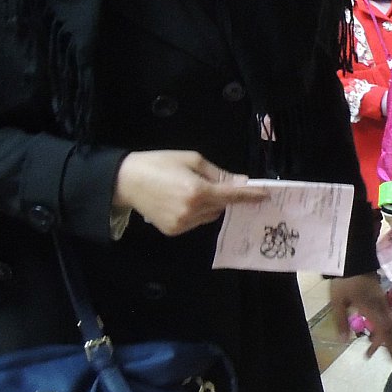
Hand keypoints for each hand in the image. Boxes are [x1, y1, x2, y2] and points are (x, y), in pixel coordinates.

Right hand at [113, 150, 265, 236]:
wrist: (126, 181)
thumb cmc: (159, 163)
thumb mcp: (191, 159)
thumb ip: (218, 173)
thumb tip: (242, 182)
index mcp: (197, 190)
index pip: (232, 195)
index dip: (250, 195)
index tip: (266, 195)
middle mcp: (192, 211)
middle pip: (222, 206)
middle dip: (224, 196)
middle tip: (213, 184)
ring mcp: (183, 224)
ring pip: (211, 216)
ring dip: (211, 205)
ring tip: (191, 191)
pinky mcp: (174, 231)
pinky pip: (196, 222)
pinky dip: (197, 213)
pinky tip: (181, 202)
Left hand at [330, 273, 391, 354]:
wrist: (354, 257)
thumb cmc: (345, 280)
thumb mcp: (337, 301)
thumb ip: (340, 321)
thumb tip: (343, 340)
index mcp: (371, 309)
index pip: (382, 330)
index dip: (383, 344)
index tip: (383, 356)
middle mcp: (380, 307)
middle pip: (391, 327)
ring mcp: (382, 301)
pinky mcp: (381, 297)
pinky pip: (389, 315)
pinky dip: (390, 326)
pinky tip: (388, 330)